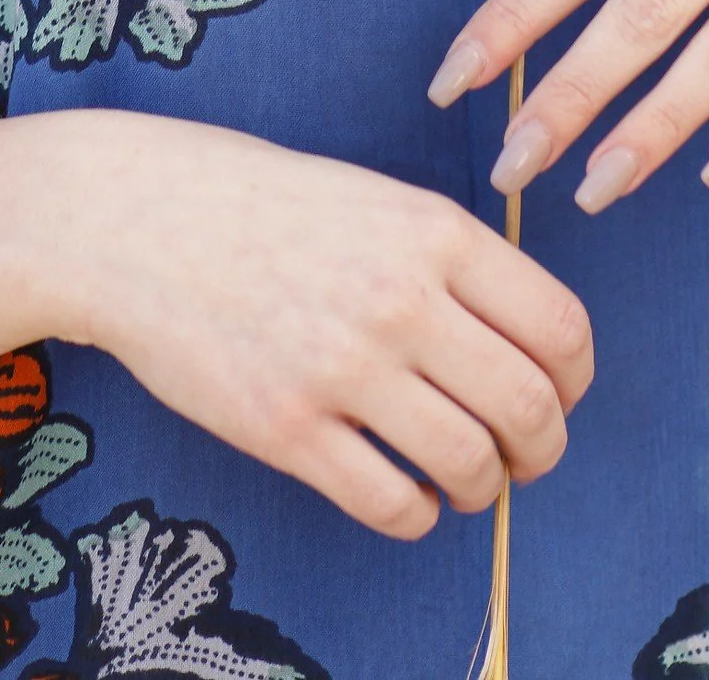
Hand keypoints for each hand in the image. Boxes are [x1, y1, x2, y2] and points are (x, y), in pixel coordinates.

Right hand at [57, 111, 592, 538]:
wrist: (133, 216)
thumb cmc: (255, 200)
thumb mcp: (372, 195)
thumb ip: (448, 258)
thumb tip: (521, 338)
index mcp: (432, 231)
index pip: (560, 327)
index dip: (575, 378)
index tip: (559, 393)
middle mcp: (400, 299)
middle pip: (531, 408)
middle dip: (544, 448)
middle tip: (525, 455)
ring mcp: (342, 367)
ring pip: (470, 466)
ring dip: (482, 486)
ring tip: (462, 477)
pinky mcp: (286, 429)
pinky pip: (393, 505)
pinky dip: (416, 513)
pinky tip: (401, 492)